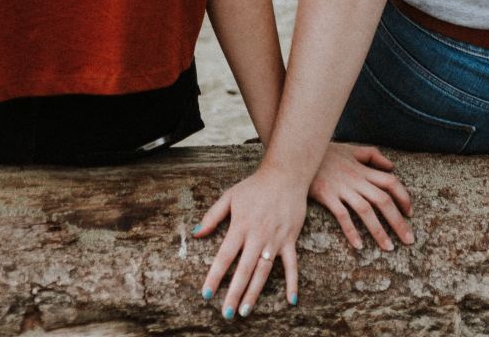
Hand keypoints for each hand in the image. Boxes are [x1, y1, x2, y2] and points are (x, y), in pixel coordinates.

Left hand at [194, 165, 305, 317]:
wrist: (285, 174)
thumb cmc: (255, 186)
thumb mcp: (230, 196)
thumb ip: (212, 215)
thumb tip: (196, 233)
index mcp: (241, 225)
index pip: (225, 256)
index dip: (215, 276)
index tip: (206, 295)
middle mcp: (257, 235)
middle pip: (243, 269)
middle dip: (234, 293)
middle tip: (226, 314)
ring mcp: (275, 239)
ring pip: (264, 271)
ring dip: (255, 292)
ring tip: (245, 311)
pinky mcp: (290, 239)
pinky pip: (291, 265)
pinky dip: (293, 282)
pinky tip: (291, 301)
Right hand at [308, 142, 413, 251]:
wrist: (300, 154)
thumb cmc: (326, 153)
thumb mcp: (351, 149)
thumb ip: (372, 155)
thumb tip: (392, 167)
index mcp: (363, 169)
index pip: (390, 182)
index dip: (403, 197)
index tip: (410, 213)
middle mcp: (356, 179)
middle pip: (383, 200)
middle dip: (398, 221)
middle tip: (409, 240)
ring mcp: (342, 188)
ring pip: (366, 211)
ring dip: (379, 230)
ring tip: (389, 247)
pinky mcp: (327, 196)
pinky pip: (342, 215)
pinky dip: (351, 230)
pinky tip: (359, 245)